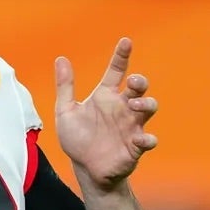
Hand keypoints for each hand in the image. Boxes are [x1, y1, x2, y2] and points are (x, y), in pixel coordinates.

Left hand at [54, 38, 157, 190]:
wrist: (85, 168)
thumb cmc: (77, 138)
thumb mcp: (66, 111)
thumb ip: (65, 86)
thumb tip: (61, 58)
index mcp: (105, 96)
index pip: (116, 71)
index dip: (122, 56)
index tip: (126, 41)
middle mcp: (122, 107)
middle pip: (139, 87)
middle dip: (140, 81)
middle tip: (133, 82)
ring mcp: (131, 126)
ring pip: (149, 108)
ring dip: (146, 104)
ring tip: (135, 105)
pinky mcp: (135, 146)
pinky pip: (148, 140)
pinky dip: (147, 139)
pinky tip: (139, 139)